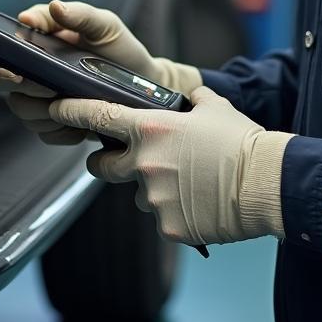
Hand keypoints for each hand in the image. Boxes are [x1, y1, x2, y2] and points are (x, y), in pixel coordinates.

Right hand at [0, 0, 200, 142]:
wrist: (144, 85)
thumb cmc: (120, 49)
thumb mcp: (105, 25)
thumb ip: (80, 14)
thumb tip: (55, 6)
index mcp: (39, 40)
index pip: (3, 47)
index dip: (2, 59)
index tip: (20, 68)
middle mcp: (32, 68)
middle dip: (19, 87)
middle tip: (49, 88)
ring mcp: (40, 96)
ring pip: (21, 109)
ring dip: (44, 111)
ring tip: (74, 103)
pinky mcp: (53, 122)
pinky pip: (44, 132)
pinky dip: (62, 129)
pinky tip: (81, 121)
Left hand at [49, 85, 294, 245]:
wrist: (266, 182)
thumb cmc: (241, 141)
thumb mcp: (214, 107)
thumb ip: (192, 100)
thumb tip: (189, 94)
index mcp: (151, 129)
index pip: (99, 117)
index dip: (72, 113)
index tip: (55, 109)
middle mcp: (144, 163)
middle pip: (102, 167)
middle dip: (107, 164)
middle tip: (128, 162)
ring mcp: (153, 198)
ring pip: (139, 195)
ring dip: (155, 189)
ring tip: (191, 184)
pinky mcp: (168, 226)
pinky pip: (163, 218)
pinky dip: (177, 212)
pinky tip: (201, 204)